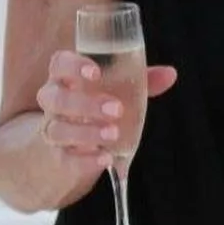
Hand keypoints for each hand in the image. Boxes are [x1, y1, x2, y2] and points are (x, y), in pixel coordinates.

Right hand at [36, 49, 176, 177]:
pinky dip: (85, 160)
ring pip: (58, 129)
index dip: (73, 66)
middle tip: (116, 109)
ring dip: (87, 132)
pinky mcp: (58, 158)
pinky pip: (66, 159)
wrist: (68, 148)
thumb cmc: (96, 107)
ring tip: (113, 134)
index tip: (95, 73)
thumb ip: (140, 80)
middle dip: (85, 103)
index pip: (59, 64)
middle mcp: (54, 103)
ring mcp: (54, 131)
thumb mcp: (117, 91)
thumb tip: (170, 74)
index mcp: (67, 79)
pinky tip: (104, 158)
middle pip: (56, 98)